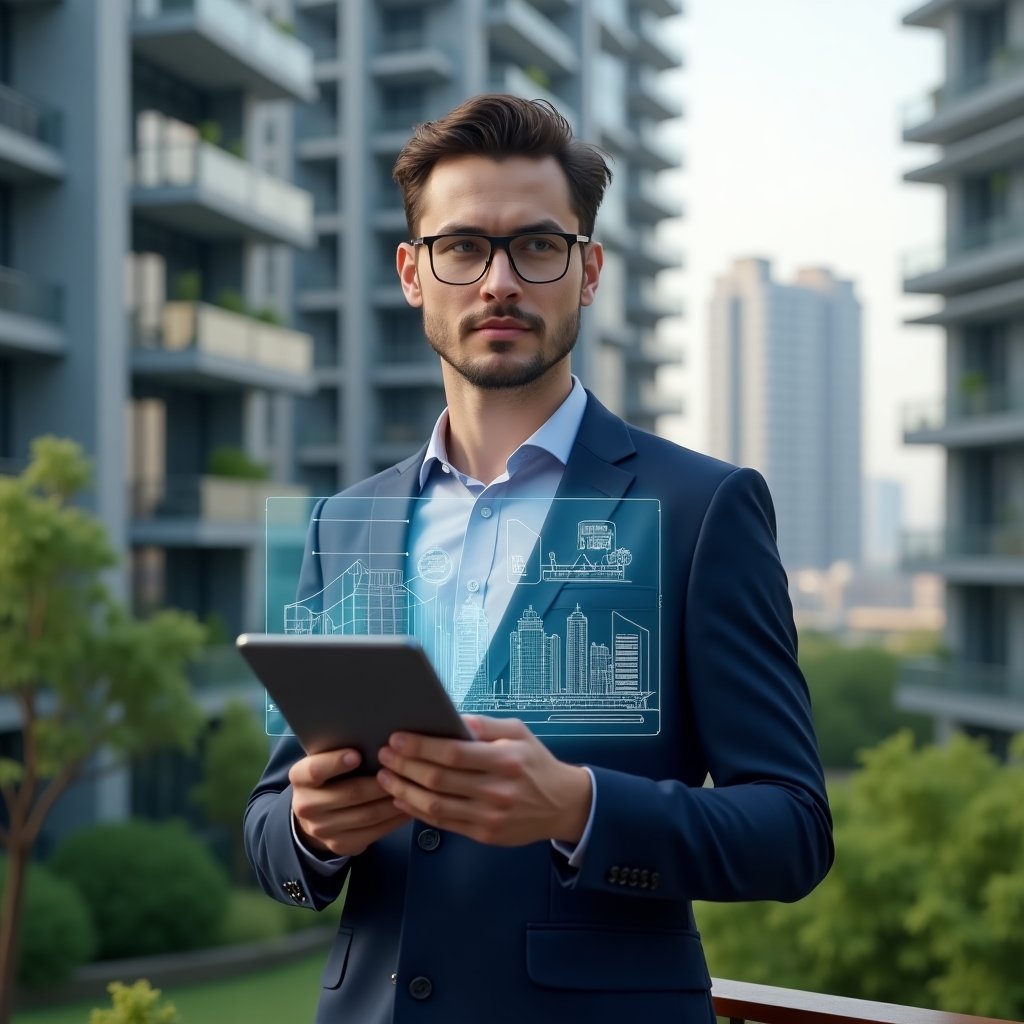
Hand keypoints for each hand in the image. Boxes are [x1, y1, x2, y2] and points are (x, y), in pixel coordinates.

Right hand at [288, 749, 410, 857]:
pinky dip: (394, 820)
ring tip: (413, 787)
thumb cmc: (329, 775)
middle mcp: (306, 805)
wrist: (314, 814)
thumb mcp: (325, 760)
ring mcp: (322, 829)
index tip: (357, 755)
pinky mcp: (340, 845)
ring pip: (366, 815)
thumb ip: (341, 750)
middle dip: (381, 782)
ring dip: (393, 801)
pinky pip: (373, 833)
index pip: (315, 770)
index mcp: (300, 778)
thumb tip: (379, 739)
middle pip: (350, 793)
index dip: (336, 763)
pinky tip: (408, 807)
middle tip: (404, 770)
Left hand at [375, 716, 591, 846]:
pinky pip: (442, 823)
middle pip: (438, 780)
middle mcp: (497, 790)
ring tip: (385, 776)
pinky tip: (403, 797)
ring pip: (435, 806)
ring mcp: (490, 816)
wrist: (562, 804)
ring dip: (404, 790)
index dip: (420, 746)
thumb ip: (485, 725)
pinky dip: (417, 811)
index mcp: (506, 760)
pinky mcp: (484, 834)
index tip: (397, 738)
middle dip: (405, 765)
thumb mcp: (518, 732)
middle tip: (383, 754)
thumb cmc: (536, 763)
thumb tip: (449, 717)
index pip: (453, 754)